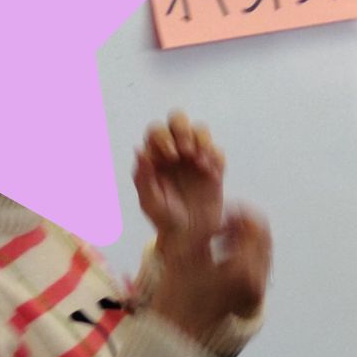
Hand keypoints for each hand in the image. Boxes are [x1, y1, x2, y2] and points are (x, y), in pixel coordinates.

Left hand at [134, 112, 225, 253]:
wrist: (189, 237)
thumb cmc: (164, 220)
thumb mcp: (150, 202)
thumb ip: (143, 177)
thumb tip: (139, 150)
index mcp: (155, 156)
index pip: (156, 131)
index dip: (163, 137)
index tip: (171, 157)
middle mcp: (174, 151)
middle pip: (178, 119)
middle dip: (183, 129)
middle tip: (186, 152)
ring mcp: (195, 157)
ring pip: (200, 129)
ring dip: (201, 140)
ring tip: (200, 163)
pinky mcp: (214, 168)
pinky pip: (217, 151)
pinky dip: (215, 158)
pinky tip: (211, 175)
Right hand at [151, 208, 271, 340]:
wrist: (181, 335)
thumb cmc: (177, 295)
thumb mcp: (183, 254)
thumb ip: (202, 226)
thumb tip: (216, 208)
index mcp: (242, 269)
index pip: (254, 224)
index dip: (235, 212)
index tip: (217, 218)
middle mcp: (257, 281)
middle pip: (264, 234)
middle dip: (242, 224)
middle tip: (218, 228)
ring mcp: (259, 290)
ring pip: (263, 247)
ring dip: (244, 237)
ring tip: (218, 242)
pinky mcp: (256, 296)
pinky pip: (259, 263)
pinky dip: (245, 252)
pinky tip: (222, 256)